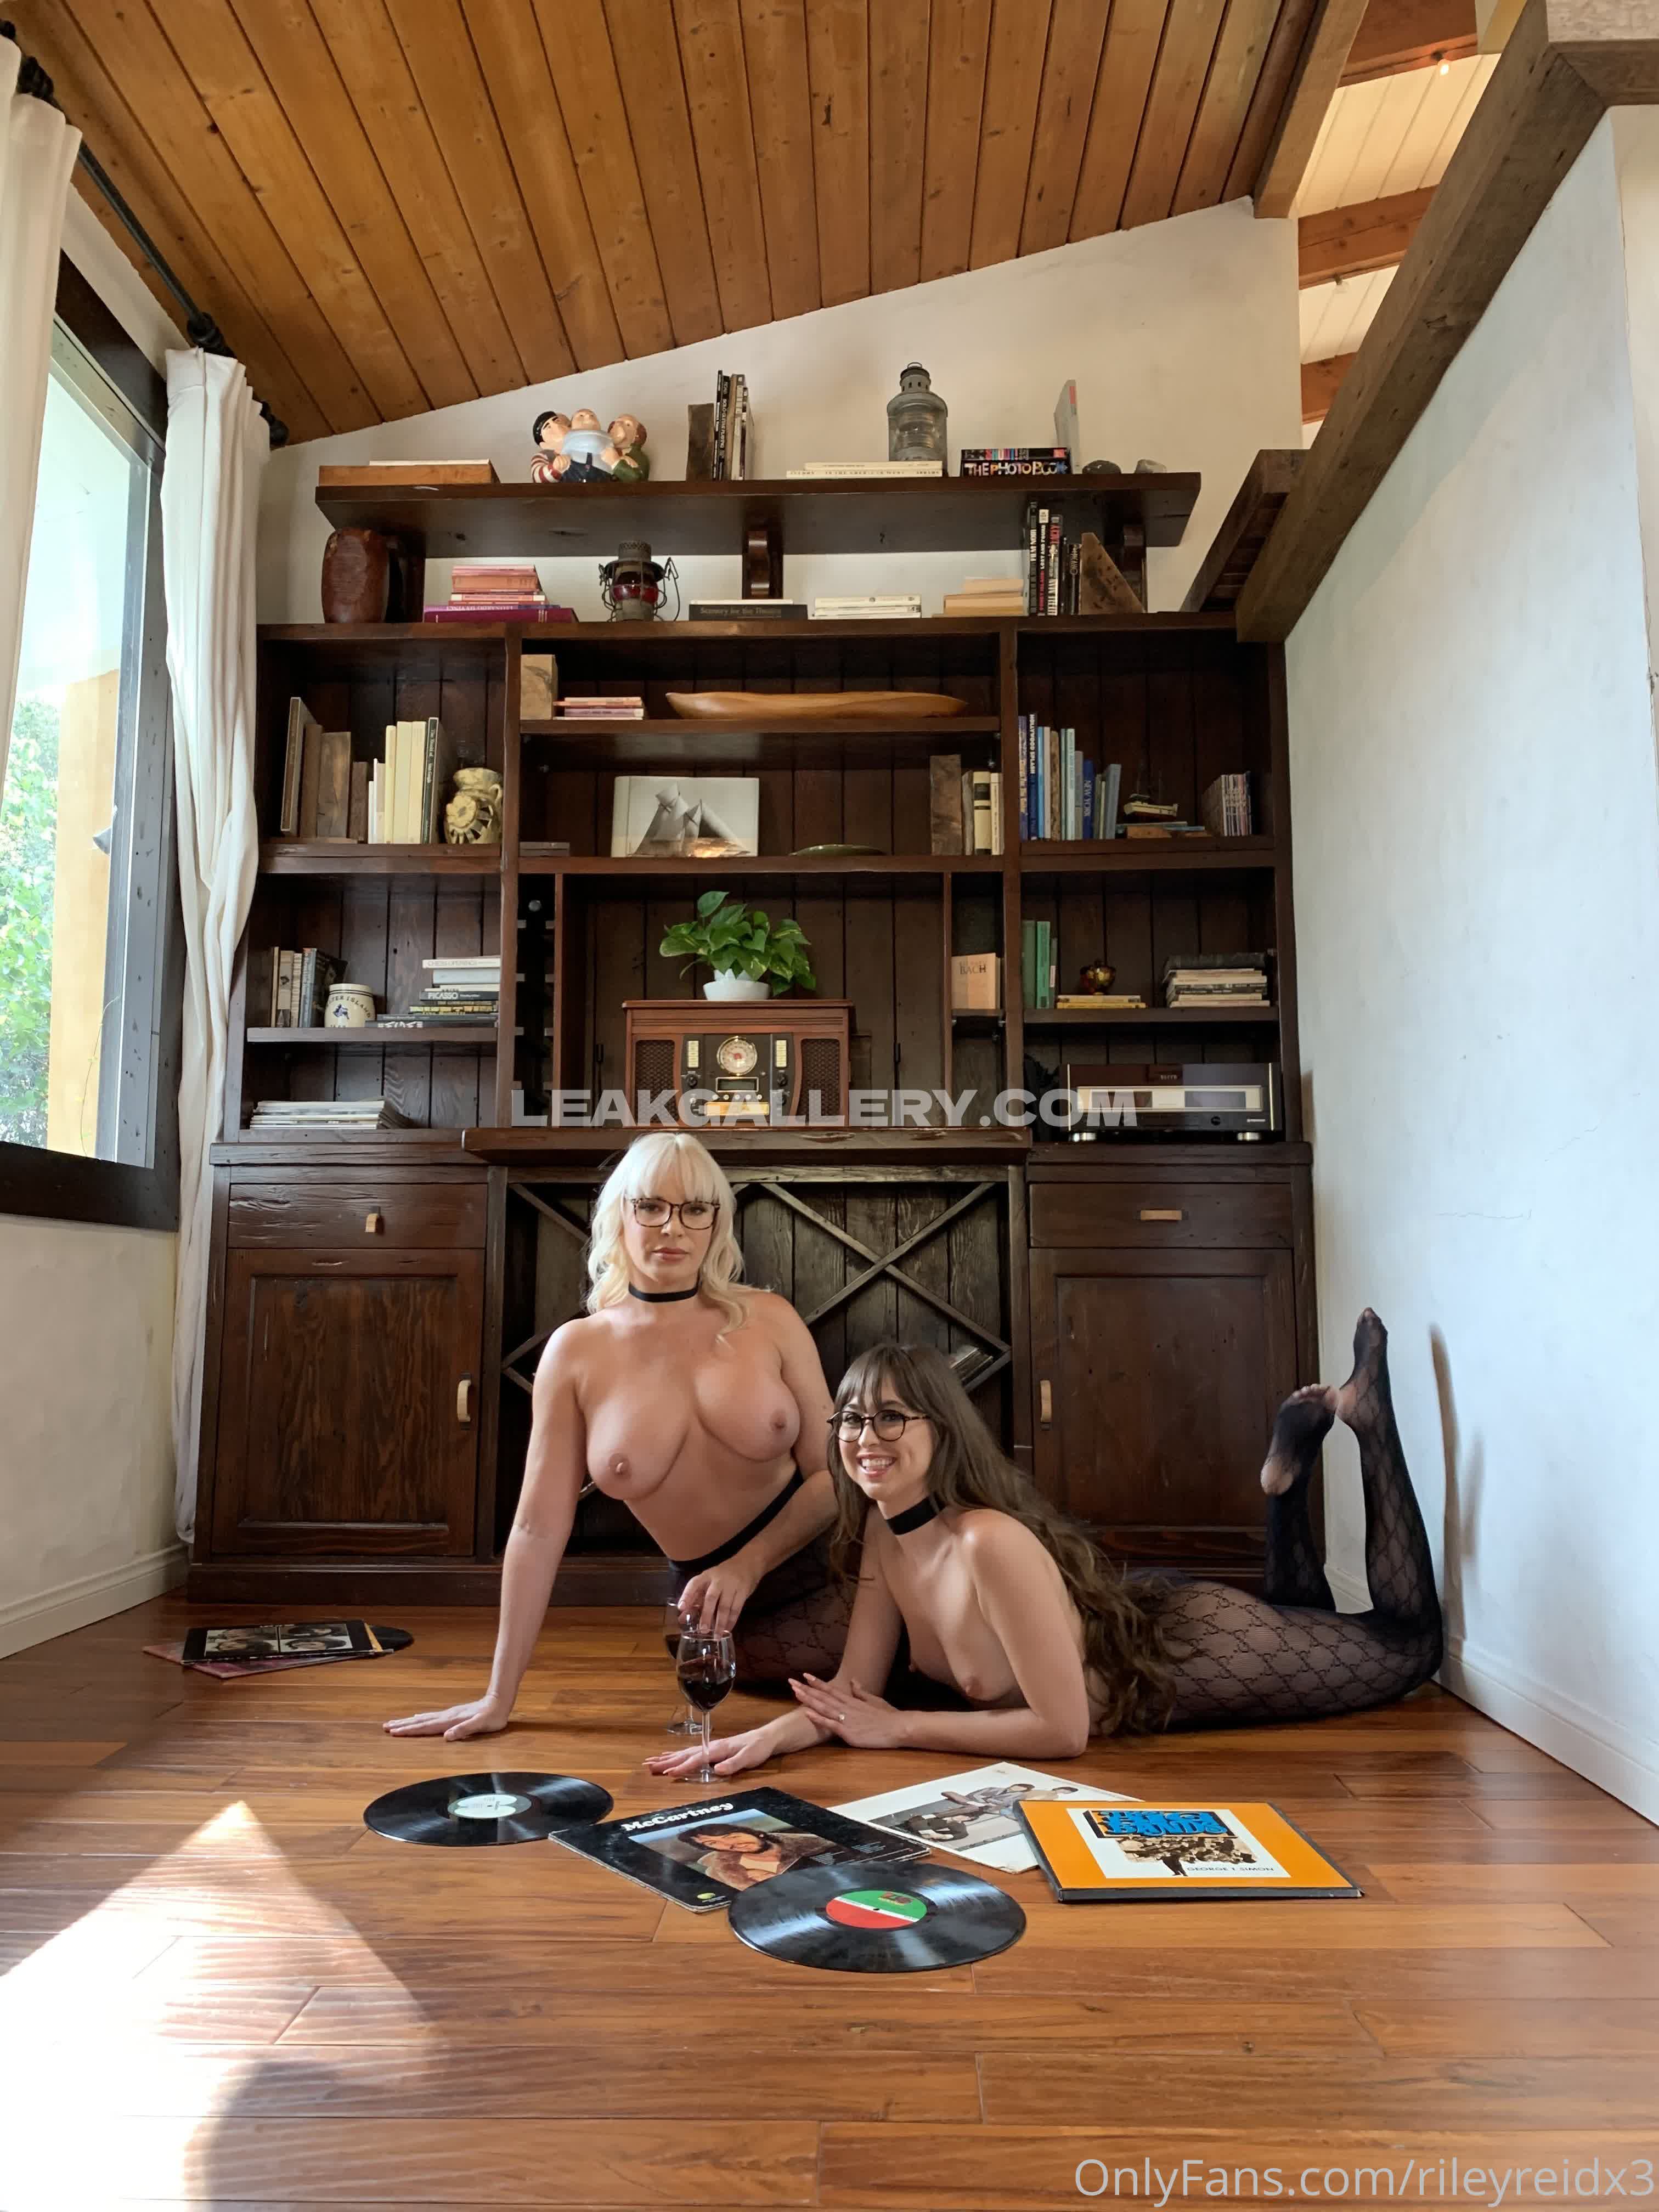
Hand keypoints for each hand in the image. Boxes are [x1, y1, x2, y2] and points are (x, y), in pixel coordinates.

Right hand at [383, 1694, 509, 1740]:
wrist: (499, 1702)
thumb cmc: (491, 1717)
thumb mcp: (480, 1725)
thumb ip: (464, 1730)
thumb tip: (447, 1736)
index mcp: (450, 1721)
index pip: (425, 1727)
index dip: (409, 1730)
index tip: (394, 1732)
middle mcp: (446, 1716)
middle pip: (420, 1721)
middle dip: (403, 1725)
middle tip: (386, 1727)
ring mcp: (448, 1714)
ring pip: (424, 1718)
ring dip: (408, 1721)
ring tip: (395, 1723)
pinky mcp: (452, 1714)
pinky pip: (431, 1718)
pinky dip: (420, 1719)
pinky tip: (417, 1719)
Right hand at [643, 1726, 773, 1778]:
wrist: (766, 1738)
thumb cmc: (758, 1748)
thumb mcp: (749, 1757)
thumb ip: (733, 1763)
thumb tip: (716, 1770)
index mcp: (718, 1749)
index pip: (696, 1759)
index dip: (682, 1767)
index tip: (668, 1773)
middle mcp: (710, 1747)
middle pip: (684, 1755)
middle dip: (666, 1762)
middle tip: (648, 1767)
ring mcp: (709, 1748)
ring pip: (684, 1753)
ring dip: (667, 1758)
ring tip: (650, 1763)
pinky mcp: (711, 1750)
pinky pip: (689, 1753)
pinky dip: (676, 1755)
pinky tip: (668, 1757)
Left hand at [676, 1557, 758, 1636]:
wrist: (748, 1563)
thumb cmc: (723, 1575)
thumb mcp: (709, 1581)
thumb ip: (697, 1597)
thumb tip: (682, 1616)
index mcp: (707, 1575)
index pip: (694, 1584)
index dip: (687, 1595)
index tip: (681, 1608)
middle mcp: (718, 1579)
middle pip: (711, 1598)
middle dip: (706, 1615)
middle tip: (702, 1630)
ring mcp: (732, 1585)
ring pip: (725, 1606)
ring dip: (720, 1622)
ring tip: (716, 1636)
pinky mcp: (743, 1591)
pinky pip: (736, 1609)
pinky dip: (732, 1621)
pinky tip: (727, 1630)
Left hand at [788, 1674, 908, 1748]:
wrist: (898, 1727)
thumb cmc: (888, 1716)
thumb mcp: (875, 1700)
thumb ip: (861, 1692)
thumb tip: (853, 1681)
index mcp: (852, 1700)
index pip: (831, 1689)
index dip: (817, 1682)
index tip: (805, 1675)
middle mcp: (846, 1707)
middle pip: (822, 1696)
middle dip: (806, 1689)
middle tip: (791, 1681)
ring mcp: (846, 1719)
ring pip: (823, 1707)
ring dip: (808, 1699)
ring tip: (795, 1692)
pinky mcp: (848, 1731)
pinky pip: (830, 1724)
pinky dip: (818, 1718)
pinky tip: (807, 1713)